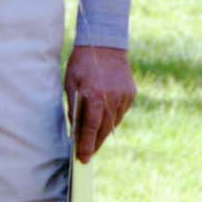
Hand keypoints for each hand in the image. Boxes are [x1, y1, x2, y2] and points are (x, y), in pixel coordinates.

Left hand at [64, 45, 135, 163]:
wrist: (105, 43)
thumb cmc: (82, 63)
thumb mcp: (70, 84)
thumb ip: (74, 107)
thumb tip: (75, 129)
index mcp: (94, 95)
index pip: (91, 128)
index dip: (86, 145)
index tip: (83, 159)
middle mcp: (112, 98)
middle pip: (105, 129)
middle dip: (95, 144)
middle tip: (88, 156)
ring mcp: (124, 96)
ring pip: (114, 123)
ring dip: (104, 133)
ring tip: (95, 142)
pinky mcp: (131, 93)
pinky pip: (121, 112)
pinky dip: (112, 118)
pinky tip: (105, 122)